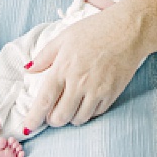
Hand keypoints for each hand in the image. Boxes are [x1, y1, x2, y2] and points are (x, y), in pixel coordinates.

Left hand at [19, 8, 145, 131]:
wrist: (129, 30)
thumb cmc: (96, 30)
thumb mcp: (65, 36)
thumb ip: (45, 56)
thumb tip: (28, 70)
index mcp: (63, 68)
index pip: (43, 101)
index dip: (33, 118)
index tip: (28, 127)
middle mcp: (79, 83)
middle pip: (59, 117)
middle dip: (52, 119)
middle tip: (52, 112)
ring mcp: (96, 90)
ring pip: (78, 119)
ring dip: (71, 117)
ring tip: (71, 105)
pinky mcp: (111, 94)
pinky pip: (95, 114)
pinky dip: (88, 112)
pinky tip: (87, 100)